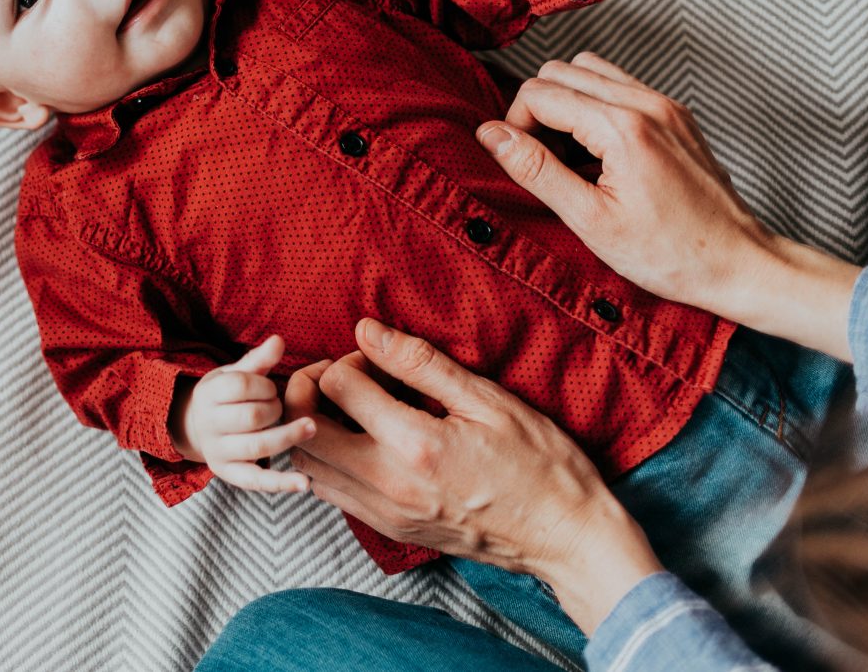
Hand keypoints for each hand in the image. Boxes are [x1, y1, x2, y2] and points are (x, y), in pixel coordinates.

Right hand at [174, 334, 315, 493]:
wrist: (195, 427)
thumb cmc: (223, 397)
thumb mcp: (233, 374)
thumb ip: (258, 360)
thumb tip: (279, 340)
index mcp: (208, 394)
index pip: (239, 386)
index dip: (263, 385)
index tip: (270, 388)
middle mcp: (208, 424)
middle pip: (251, 416)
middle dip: (275, 408)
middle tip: (280, 407)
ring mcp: (218, 451)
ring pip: (258, 446)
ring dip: (288, 436)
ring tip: (311, 427)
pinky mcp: (229, 474)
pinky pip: (256, 481)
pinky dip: (281, 483)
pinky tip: (304, 482)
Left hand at [284, 319, 662, 634]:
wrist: (565, 538)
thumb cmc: (539, 463)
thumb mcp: (488, 400)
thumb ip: (421, 363)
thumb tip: (366, 330)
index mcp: (414, 444)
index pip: (336, 385)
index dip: (350, 358)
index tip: (378, 358)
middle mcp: (387, 484)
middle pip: (302, 429)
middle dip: (308, 391)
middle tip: (341, 375)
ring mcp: (384, 513)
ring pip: (308, 465)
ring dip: (312, 427)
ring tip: (348, 406)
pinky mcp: (388, 531)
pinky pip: (330, 492)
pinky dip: (328, 460)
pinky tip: (360, 441)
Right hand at [481, 52, 859, 359]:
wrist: (741, 264)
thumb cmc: (670, 254)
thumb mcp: (590, 220)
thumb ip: (536, 170)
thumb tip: (490, 134)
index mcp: (622, 126)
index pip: (539, 92)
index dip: (515, 126)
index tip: (523, 165)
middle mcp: (647, 103)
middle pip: (560, 71)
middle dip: (537, 110)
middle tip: (544, 160)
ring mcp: (666, 106)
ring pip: (590, 71)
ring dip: (566, 104)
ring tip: (570, 155)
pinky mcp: (676, 116)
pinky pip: (619, 88)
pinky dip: (595, 109)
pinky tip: (599, 156)